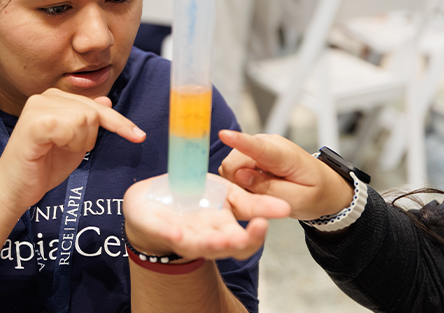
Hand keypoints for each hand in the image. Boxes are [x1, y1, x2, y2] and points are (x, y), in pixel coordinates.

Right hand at [0, 88, 145, 209]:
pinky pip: (71, 127)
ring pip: (85, 118)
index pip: (97, 106)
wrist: (14, 188)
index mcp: (55, 99)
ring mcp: (38, 107)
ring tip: (58, 149)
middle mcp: (45, 97)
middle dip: (89, 138)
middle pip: (93, 112)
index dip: (119, 122)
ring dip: (79, 142)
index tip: (139, 136)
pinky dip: (70, 142)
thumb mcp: (74, 143)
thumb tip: (107, 101)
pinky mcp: (34, 122)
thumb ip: (89, 123)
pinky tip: (52, 148)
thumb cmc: (42, 167)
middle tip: (68, 150)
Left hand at [122, 174, 289, 261]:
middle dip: (230, 244)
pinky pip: (165, 234)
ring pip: (197, 245)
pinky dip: (171, 235)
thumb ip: (255, 203)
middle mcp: (205, 239)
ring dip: (206, 244)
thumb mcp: (229, 195)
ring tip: (216, 241)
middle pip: (222, 248)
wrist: (157, 200)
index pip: (243, 242)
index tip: (262, 223)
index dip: (253, 237)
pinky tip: (176, 233)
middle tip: (239, 238)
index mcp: (224, 231)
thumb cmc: (196, 198)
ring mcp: (182, 235)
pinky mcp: (159, 228)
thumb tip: (286, 207)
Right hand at [218, 132, 352, 220]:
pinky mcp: (254, 151)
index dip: (239, 141)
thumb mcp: (297, 201)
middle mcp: (270, 144)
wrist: (326, 186)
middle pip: (236, 159)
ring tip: (262, 191)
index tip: (224, 135)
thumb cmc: (316, 193)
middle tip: (256, 196)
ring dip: (240, 181)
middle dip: (237, 180)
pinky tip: (258, 185)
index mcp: (284, 155)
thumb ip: (268, 190)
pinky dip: (242, 179)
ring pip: (233, 163)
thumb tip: (240, 177)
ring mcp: (261, 145)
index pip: (258, 147)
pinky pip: (237, 165)